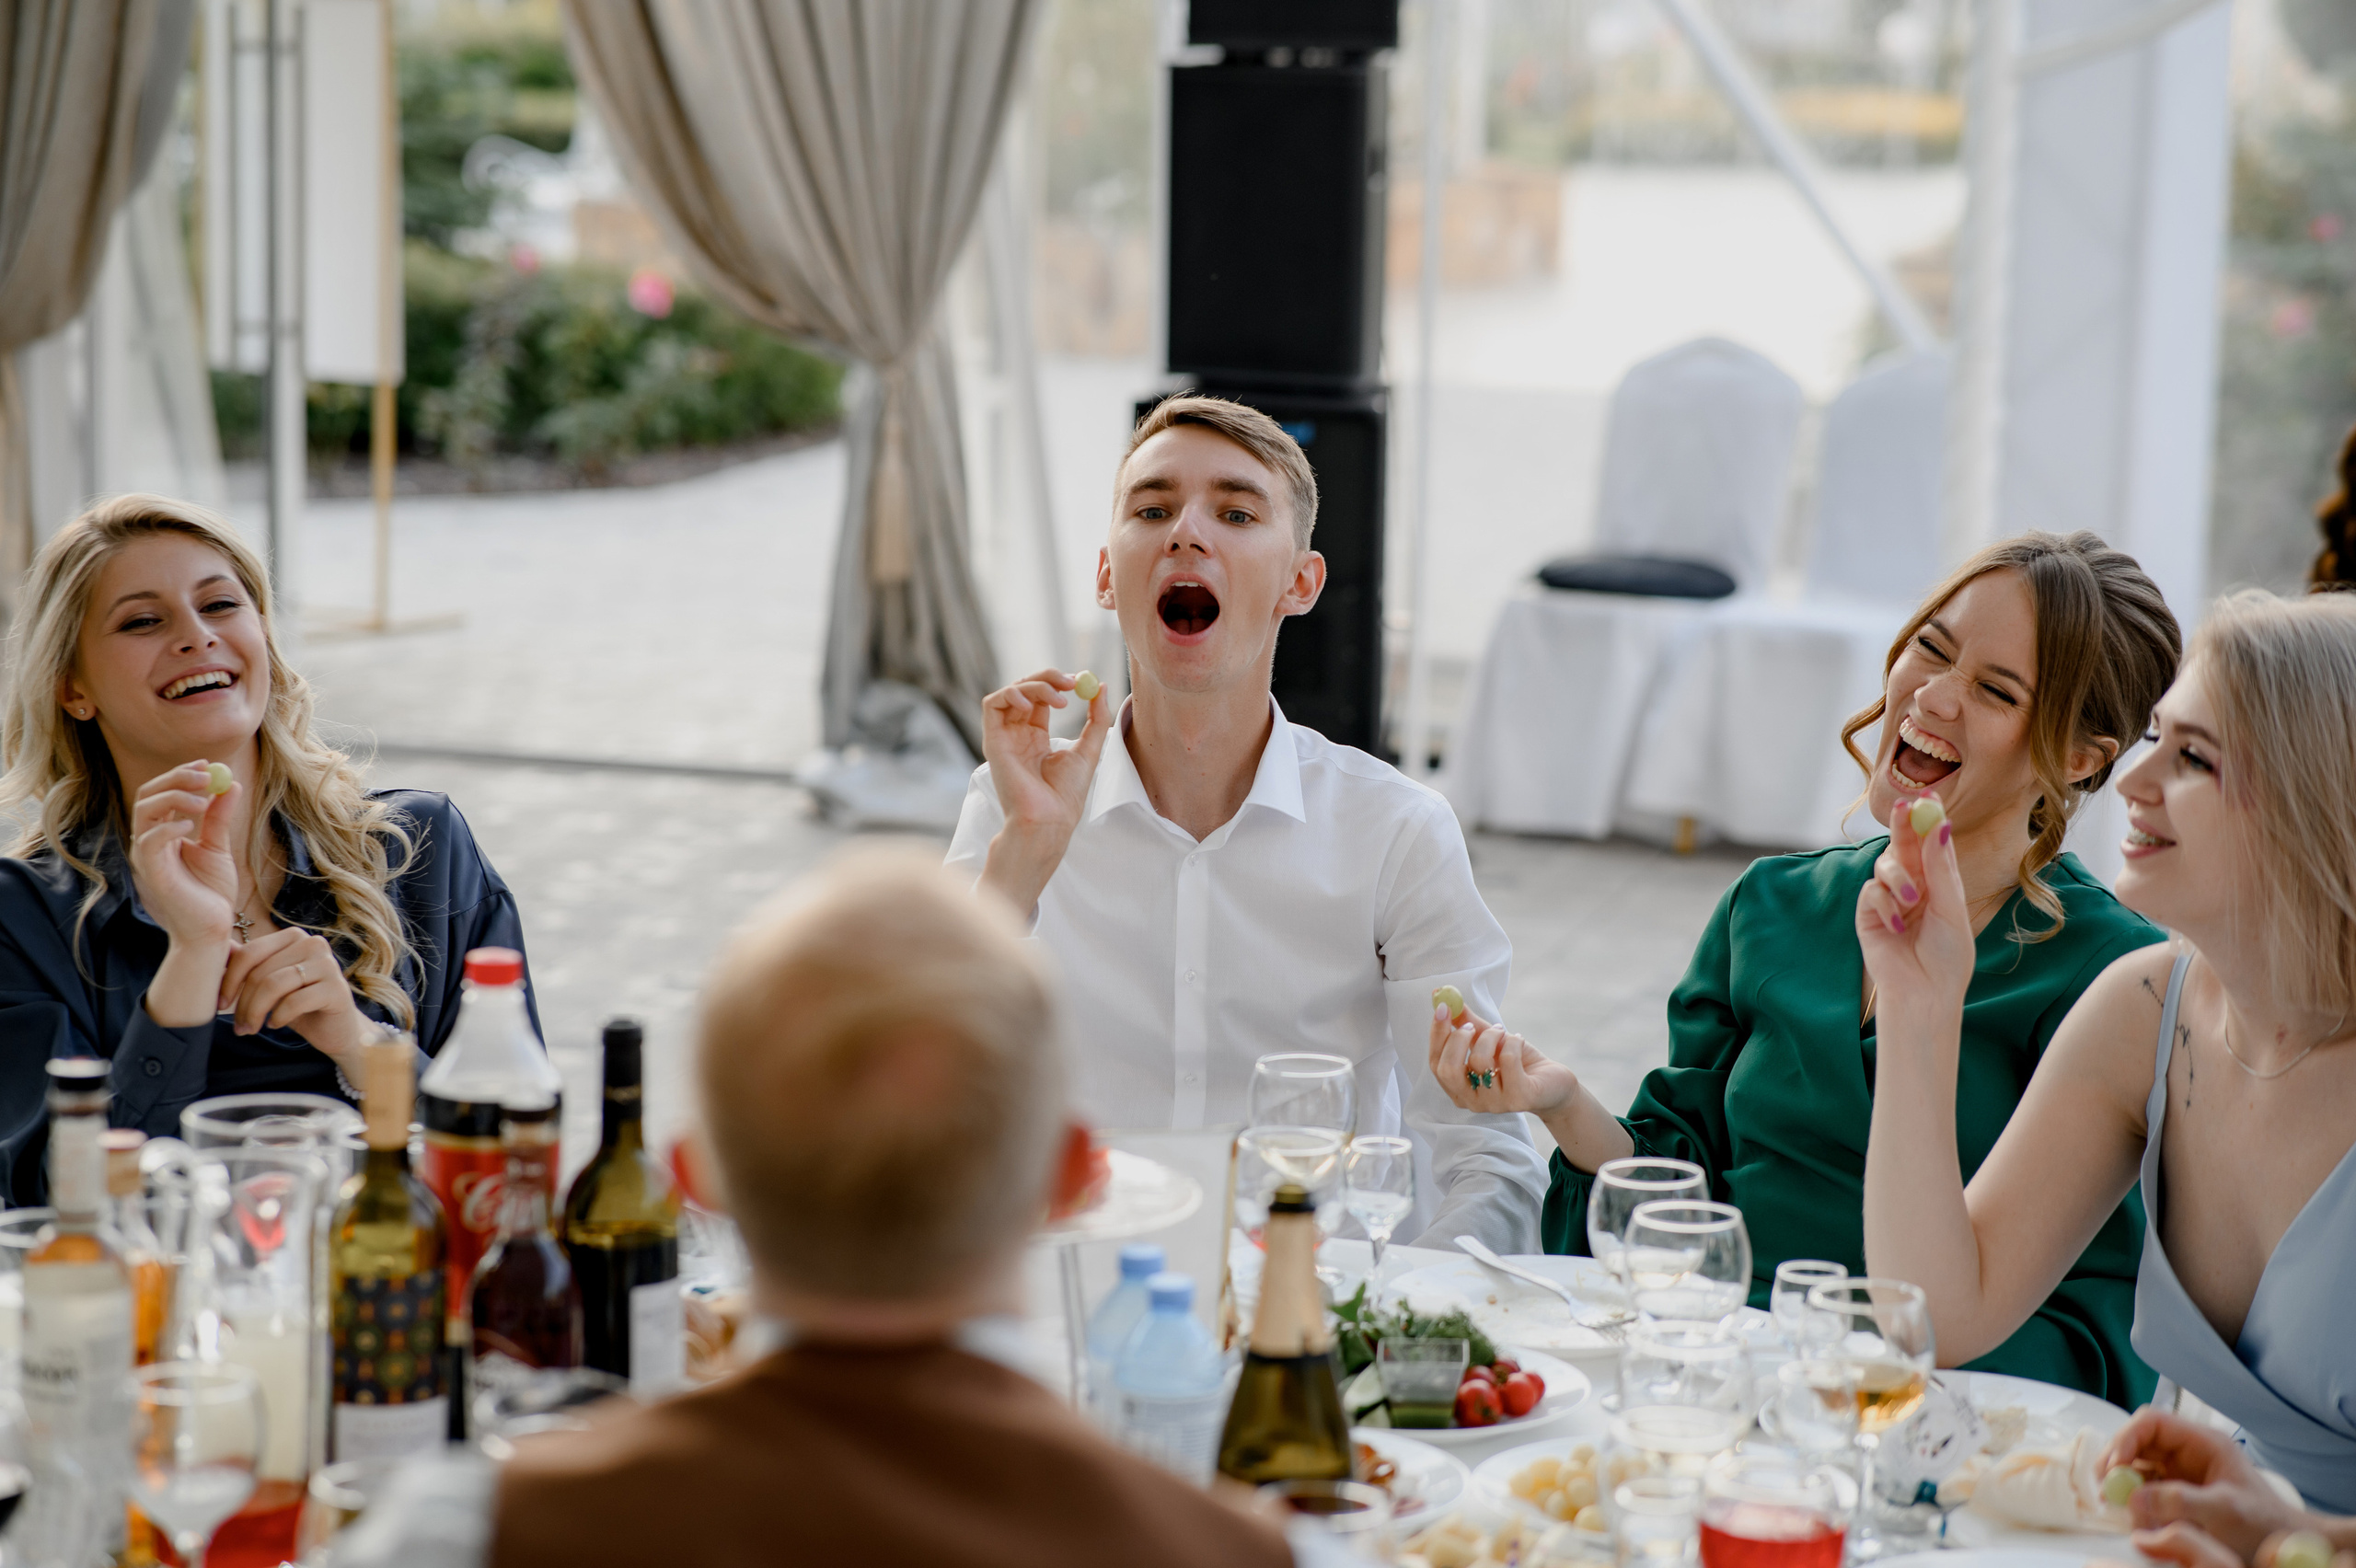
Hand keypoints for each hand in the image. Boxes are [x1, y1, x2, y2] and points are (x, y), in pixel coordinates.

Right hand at [128, 762, 239, 948]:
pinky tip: (191, 825)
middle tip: (206, 774)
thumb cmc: (211, 892)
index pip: (162, 793)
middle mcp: (150, 841)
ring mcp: (147, 856)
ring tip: (204, 800)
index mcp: (163, 832)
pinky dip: (168, 826)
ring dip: (174, 797)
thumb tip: (231, 784)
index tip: (207, 763)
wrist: (212, 929)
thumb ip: (220, 817)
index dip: (181, 774)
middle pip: (149, 796)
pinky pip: (148, 842)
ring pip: (144, 812)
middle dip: (176, 779)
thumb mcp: (219, 847)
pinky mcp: (151, 873)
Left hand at [218, 926, 370, 1063]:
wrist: (334, 1029)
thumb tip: (216, 950)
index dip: (229, 981)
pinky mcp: (337, 988)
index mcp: (294, 937)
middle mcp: (314, 944)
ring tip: (252, 1028)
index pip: (250, 953)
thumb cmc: (297, 1005)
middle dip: (243, 1003)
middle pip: (261, 972)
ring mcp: (328, 964)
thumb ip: (247, 964)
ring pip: (275, 985)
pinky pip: (295, 1001)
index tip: (220, 1004)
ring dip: (256, 1012)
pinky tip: (276, 1024)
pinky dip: (279, 1017)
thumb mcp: (268, 982)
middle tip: (239, 1026)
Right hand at [978, 669, 1110, 911]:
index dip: (1057, 684)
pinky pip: (992, 705)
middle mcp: (1017, 734)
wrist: (1049, 818)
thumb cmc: (1066, 794)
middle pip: (1025, 690)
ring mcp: (1004, 737)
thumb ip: (1097, 719)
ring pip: (1010, 692)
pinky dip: (1010, 694)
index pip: (1041, 698)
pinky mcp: (993, 740)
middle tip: (1071, 681)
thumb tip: (1101, 687)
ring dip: (1034, 685)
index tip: (1078, 682)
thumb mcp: (1090, 749)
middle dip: (1047, 678)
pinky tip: (1031, 704)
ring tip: (1060, 700)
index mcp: (1036, 738)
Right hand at [1429, 1004, 1579, 1116]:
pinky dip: (1512, 1042)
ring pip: (1479, 1061)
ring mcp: (1495, 1103)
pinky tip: (1519, 1041)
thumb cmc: (1518, 1062)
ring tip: (1503, 1032)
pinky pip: (1507, 1061)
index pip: (1436, 1064)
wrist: (1554, 1082)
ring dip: (1491, 1037)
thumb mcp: (1489, 1040)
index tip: (1443, 1007)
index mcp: (1459, 1089)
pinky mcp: (1519, 1098)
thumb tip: (1443, 997)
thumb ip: (1466, 1023)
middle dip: (1457, 1039)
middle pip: (1448, 1070)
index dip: (1437, 1035)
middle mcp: (1472, 1101)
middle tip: (1472, 1025)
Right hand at [1856, 791, 1973, 1022]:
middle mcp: (1914, 885)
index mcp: (1940, 882)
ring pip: (1885, 865)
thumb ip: (1940, 868)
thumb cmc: (1947, 956)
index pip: (1933, 842)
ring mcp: (1889, 899)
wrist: (1924, 993)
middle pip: (1905, 845)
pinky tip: (1897, 925)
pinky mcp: (1869, 914)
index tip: (1929, 794)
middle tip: (1905, 805)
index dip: (1930, 818)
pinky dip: (1884, 904)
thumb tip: (1941, 825)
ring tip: (1912, 903)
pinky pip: (1870, 892)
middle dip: (1904, 826)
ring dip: (1899, 879)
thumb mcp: (1951, 907)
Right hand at [2105, 1409, 2309, 1559]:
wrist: (2285, 1545)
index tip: (2114, 1467)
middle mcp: (2187, 1452)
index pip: (2150, 1422)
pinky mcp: (2177, 1493)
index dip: (2125, 1438)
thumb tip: (2133, 1496)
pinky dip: (2134, 1497)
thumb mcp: (2224, 1511)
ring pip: (2137, 1463)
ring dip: (2123, 1480)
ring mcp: (2181, 1472)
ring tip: (2117, 1503)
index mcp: (2202, 1443)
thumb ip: (2180, 1501)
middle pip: (2137, 1441)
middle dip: (2117, 1460)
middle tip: (2106, 1487)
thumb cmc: (2264, 1525)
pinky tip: (2132, 1513)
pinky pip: (2145, 1486)